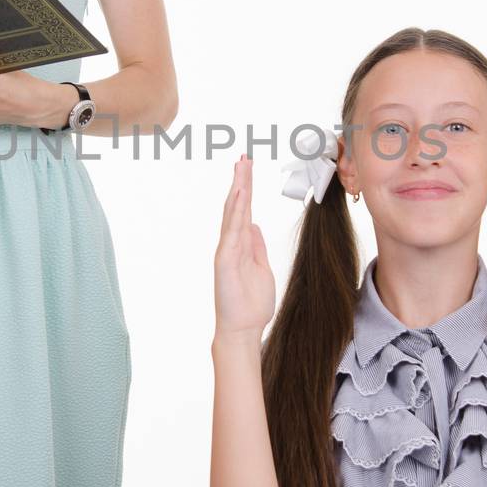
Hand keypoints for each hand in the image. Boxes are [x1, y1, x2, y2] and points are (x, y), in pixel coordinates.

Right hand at [213, 155, 275, 338]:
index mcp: (242, 245)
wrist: (243, 329)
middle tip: (244, 157)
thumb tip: (254, 225)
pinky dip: (234, 212)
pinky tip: (239, 194)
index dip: (247, 189)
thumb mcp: (262, 268)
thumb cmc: (252, 303)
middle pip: (236, 206)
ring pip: (232, 213)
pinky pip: (231, 231)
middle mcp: (232, 243)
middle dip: (241, 181)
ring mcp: (227, 250)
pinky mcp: (225, 260)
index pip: (244, 210)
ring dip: (237, 189)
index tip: (249, 168)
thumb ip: (256, 246)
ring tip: (242, 167)